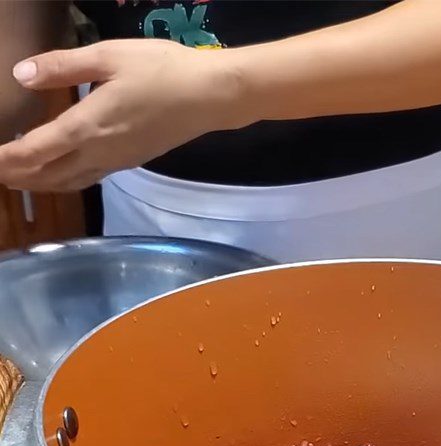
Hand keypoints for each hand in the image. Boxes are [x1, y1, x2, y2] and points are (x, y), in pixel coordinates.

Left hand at [0, 39, 234, 191]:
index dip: (5, 158)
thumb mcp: (108, 55)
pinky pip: (87, 178)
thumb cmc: (162, 70)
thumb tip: (21, 75)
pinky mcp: (130, 160)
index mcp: (88, 126)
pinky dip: (63, 180)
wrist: (210, 96)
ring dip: (39, 184)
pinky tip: (59, 172)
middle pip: (48, 175)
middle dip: (16, 177)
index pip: (34, 152)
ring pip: (68, 182)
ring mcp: (116, 161)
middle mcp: (99, 152)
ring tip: (17, 180)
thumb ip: (62, 67)